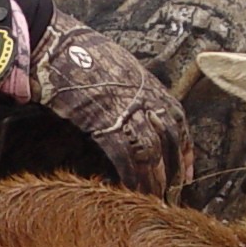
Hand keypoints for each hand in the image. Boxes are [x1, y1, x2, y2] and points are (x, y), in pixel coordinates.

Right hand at [30, 13, 192, 201]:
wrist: (58, 47)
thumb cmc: (83, 55)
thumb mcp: (120, 68)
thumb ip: (134, 90)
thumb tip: (139, 109)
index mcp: (151, 85)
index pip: (179, 122)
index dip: (184, 150)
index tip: (187, 173)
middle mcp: (145, 98)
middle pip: (169, 141)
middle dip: (172, 170)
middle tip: (173, 194)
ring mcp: (127, 111)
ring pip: (151, 153)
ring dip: (154, 180)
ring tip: (155, 199)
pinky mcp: (105, 123)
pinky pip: (125, 157)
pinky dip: (130, 176)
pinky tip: (130, 189)